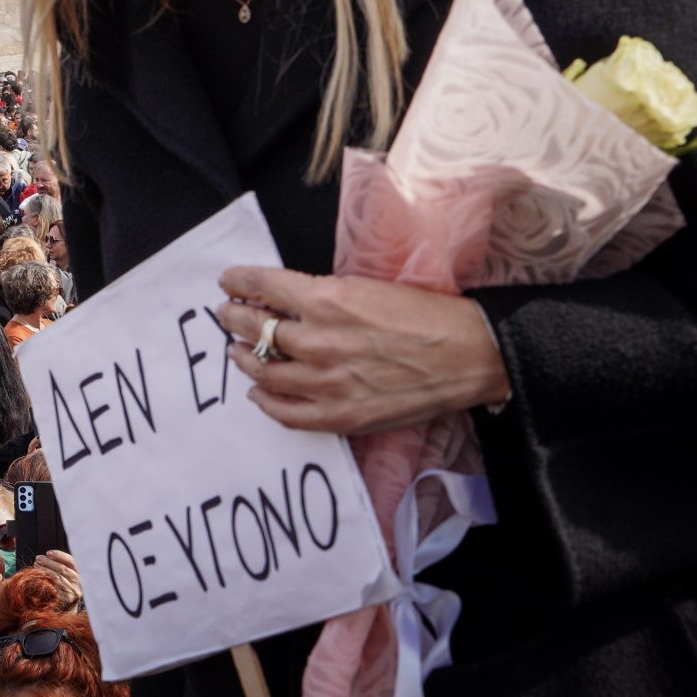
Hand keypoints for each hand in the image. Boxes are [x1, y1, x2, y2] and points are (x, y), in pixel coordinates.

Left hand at [28, 549, 82, 610]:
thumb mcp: (67, 577)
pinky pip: (54, 589)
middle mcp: (78, 583)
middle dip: (49, 562)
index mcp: (79, 574)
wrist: (66, 609)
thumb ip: (61, 567)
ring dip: (45, 570)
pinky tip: (38, 578)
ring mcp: (73, 593)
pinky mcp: (66, 601)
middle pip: (63, 569)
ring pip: (58, 578)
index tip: (48, 553)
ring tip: (36, 565)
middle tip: (38, 558)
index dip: (60, 556)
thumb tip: (45, 556)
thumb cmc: (63, 588)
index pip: (71, 562)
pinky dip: (45, 582)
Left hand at [217, 266, 510, 435]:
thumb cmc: (426, 314)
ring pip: (264, 371)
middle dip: (235, 318)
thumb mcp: (367, 286)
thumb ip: (323, 294)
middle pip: (256, 329)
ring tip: (237, 351)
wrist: (470, 355)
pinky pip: (287, 413)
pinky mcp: (341, 415)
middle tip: (226, 315)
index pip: (263, 285)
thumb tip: (285, 297)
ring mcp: (327, 382)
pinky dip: (265, 402)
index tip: (228, 281)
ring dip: (244, 358)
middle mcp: (319, 339)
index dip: (239, 282)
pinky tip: (258, 394)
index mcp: (327, 298)